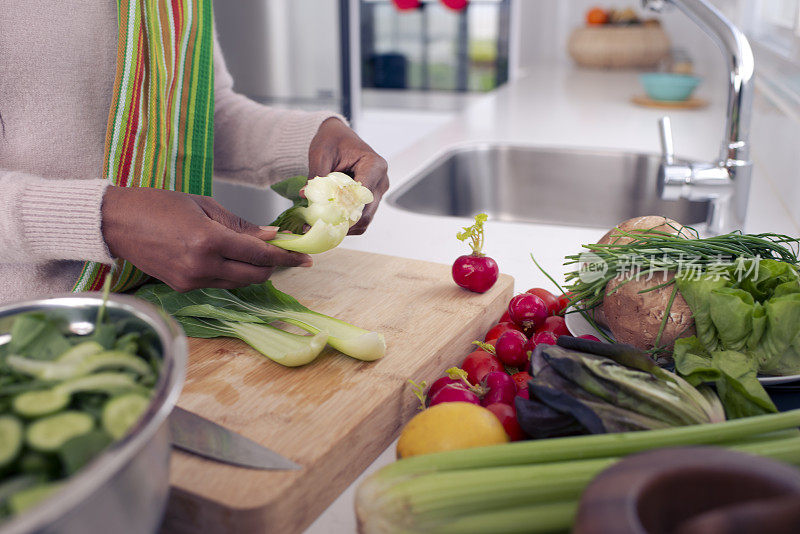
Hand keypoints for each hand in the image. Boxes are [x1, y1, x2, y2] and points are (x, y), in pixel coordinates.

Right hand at [101, 186, 311, 291]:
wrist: (116, 223)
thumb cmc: (158, 205)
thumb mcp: (204, 206)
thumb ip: (239, 225)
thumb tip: (270, 236)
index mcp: (210, 241)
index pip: (260, 255)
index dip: (286, 258)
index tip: (304, 258)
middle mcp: (203, 265)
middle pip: (254, 275)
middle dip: (274, 267)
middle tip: (286, 256)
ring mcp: (192, 280)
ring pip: (238, 283)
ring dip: (254, 272)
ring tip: (263, 258)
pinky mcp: (183, 288)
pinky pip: (219, 284)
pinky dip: (233, 274)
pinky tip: (236, 262)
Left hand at [308, 117, 388, 233]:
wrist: (338, 137)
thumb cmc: (333, 140)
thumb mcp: (321, 154)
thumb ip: (316, 176)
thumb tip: (305, 195)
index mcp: (374, 166)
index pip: (363, 196)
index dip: (344, 209)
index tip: (323, 216)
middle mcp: (381, 181)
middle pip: (365, 213)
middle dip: (341, 222)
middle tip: (317, 225)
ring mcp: (378, 192)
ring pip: (363, 220)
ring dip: (342, 225)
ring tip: (319, 224)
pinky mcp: (370, 200)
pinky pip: (360, 219)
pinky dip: (345, 223)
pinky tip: (327, 220)